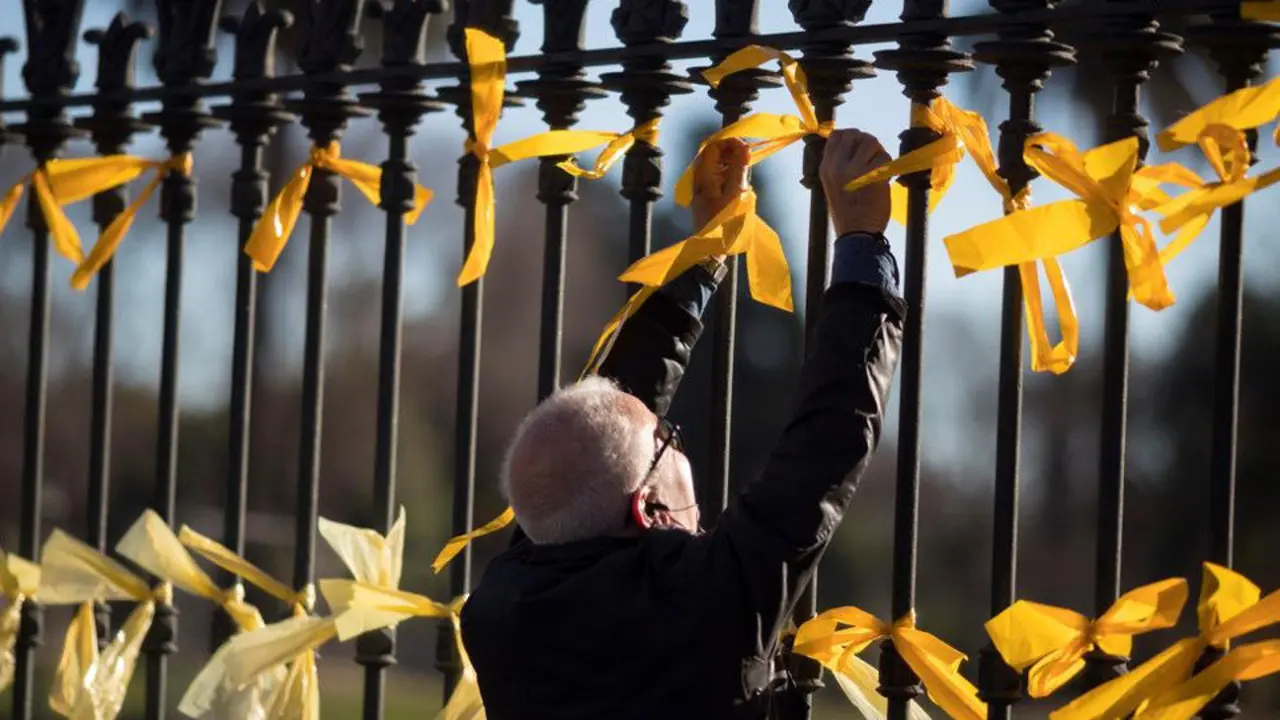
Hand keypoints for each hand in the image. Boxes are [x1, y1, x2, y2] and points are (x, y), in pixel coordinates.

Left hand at [691, 138, 751, 255]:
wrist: (713, 247)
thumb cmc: (724, 221)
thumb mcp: (735, 192)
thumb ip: (738, 168)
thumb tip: (743, 147)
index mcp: (703, 176)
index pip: (714, 147)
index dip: (730, 143)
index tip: (746, 148)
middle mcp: (699, 179)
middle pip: (714, 155)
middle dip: (732, 154)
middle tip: (747, 160)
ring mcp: (701, 188)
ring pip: (717, 166)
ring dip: (732, 165)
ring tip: (744, 175)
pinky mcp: (706, 196)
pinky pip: (717, 178)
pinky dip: (728, 176)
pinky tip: (738, 186)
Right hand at [820, 129, 892, 237]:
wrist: (856, 234)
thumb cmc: (847, 212)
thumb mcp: (832, 185)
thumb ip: (840, 165)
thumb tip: (856, 147)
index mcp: (826, 168)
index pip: (836, 136)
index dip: (850, 136)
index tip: (858, 146)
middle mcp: (837, 166)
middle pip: (854, 134)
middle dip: (866, 141)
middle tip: (873, 155)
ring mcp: (855, 170)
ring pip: (871, 142)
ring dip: (879, 152)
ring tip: (878, 167)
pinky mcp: (872, 176)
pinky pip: (884, 158)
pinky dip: (888, 165)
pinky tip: (884, 177)